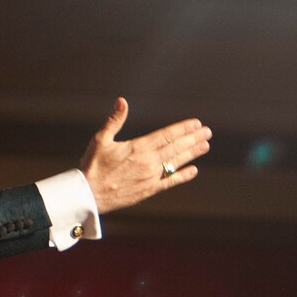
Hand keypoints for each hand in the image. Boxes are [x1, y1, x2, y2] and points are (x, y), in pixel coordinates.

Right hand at [79, 99, 212, 213]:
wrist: (90, 194)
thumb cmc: (93, 166)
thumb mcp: (101, 139)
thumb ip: (114, 120)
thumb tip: (122, 101)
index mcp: (138, 147)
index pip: (166, 135)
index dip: (183, 129)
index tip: (196, 123)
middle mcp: (148, 161)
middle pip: (176, 147)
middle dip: (193, 138)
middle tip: (207, 132)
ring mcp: (151, 176)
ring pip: (176, 162)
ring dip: (192, 153)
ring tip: (205, 146)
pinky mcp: (150, 190)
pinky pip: (170, 181)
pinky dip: (183, 175)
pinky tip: (193, 170)